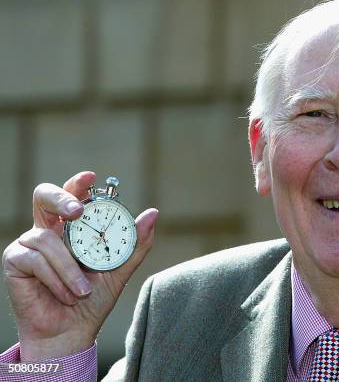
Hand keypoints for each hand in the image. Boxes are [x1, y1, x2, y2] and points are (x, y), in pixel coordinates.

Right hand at [2, 171, 157, 360]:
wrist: (72, 332)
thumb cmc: (92, 300)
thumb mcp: (120, 270)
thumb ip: (135, 243)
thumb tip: (152, 213)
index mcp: (71, 228)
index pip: (73, 196)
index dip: (78, 183)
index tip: (91, 177)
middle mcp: (48, 230)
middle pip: (44, 196)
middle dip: (61, 198)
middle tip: (77, 211)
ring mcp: (29, 244)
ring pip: (46, 239)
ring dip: (69, 268)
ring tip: (82, 291)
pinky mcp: (15, 261)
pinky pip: (34, 260)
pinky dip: (55, 278)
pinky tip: (65, 294)